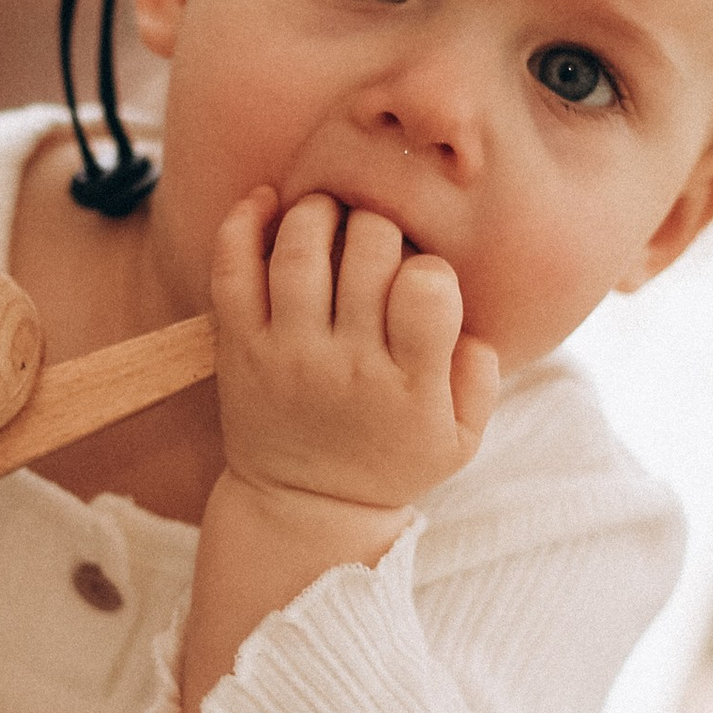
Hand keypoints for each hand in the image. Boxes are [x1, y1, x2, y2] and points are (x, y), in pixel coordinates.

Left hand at [211, 191, 497, 515]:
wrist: (304, 507)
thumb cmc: (390, 461)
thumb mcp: (461, 439)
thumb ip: (480, 374)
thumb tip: (467, 316)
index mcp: (410, 385)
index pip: (428, 290)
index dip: (430, 267)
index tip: (421, 280)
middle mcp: (347, 365)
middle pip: (368, 251)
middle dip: (379, 224)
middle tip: (376, 238)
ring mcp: (287, 353)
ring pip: (300, 249)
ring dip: (319, 211)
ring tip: (330, 215)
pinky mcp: (238, 347)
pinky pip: (231, 269)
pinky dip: (243, 222)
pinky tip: (267, 204)